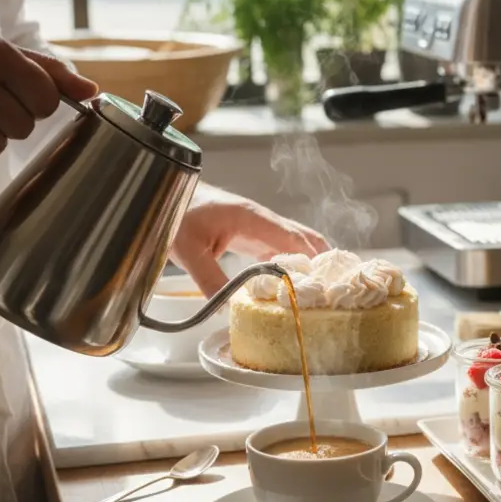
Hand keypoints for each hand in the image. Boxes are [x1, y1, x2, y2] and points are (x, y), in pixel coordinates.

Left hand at [169, 185, 331, 296]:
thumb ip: (209, 279)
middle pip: (304, 238)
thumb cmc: (175, 212)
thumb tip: (227, 308)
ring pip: (297, 242)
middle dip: (322, 260)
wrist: (165, 193)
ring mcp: (259, 226)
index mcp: (252, 218)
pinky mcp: (253, 235)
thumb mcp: (188, 250)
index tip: (323, 283)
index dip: (310, 260)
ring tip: (323, 288)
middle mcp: (262, 220)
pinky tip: (296, 283)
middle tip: (336, 286)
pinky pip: (281, 248)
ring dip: (311, 262)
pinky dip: (294, 264)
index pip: (292, 239)